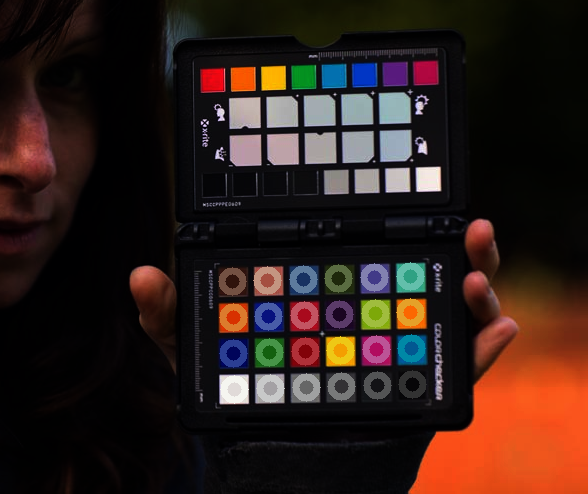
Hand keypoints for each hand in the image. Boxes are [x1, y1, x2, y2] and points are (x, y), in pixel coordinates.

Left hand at [131, 217, 518, 379]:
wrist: (268, 448)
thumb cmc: (238, 383)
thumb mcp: (198, 346)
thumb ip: (169, 313)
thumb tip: (139, 275)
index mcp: (329, 282)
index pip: (361, 238)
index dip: (382, 210)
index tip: (394, 189)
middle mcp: (370, 302)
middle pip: (421, 262)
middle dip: (455, 244)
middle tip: (470, 228)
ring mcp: (396, 340)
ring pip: (447, 303)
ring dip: (476, 284)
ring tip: (475, 273)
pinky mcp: (416, 381)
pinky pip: (460, 363)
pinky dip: (483, 347)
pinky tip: (496, 330)